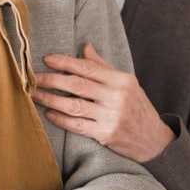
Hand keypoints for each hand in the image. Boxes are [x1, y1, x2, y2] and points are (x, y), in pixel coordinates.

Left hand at [33, 43, 173, 162]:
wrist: (155, 141)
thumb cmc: (137, 108)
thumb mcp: (127, 84)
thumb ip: (104, 66)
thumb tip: (85, 47)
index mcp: (121, 80)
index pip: (88, 67)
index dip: (65, 62)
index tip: (47, 59)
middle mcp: (117, 97)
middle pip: (77, 85)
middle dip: (52, 80)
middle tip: (34, 77)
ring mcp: (111, 116)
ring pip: (74, 105)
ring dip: (51, 99)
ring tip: (35, 94)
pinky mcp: (106, 135)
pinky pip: (77, 125)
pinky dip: (61, 119)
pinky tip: (49, 113)